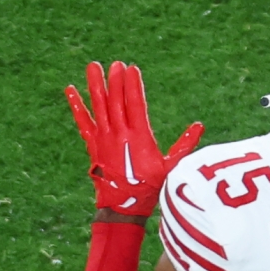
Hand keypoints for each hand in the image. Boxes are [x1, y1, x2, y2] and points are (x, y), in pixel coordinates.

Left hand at [63, 60, 202, 220]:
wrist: (123, 206)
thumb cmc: (151, 187)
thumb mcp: (172, 166)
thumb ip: (184, 144)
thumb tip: (199, 126)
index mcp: (139, 137)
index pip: (135, 104)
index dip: (133, 85)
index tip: (131, 68)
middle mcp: (119, 134)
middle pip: (116, 101)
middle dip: (115, 81)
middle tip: (115, 64)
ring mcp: (104, 138)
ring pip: (98, 107)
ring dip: (95, 86)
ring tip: (93, 66)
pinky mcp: (93, 145)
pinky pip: (83, 122)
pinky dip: (77, 106)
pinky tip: (70, 90)